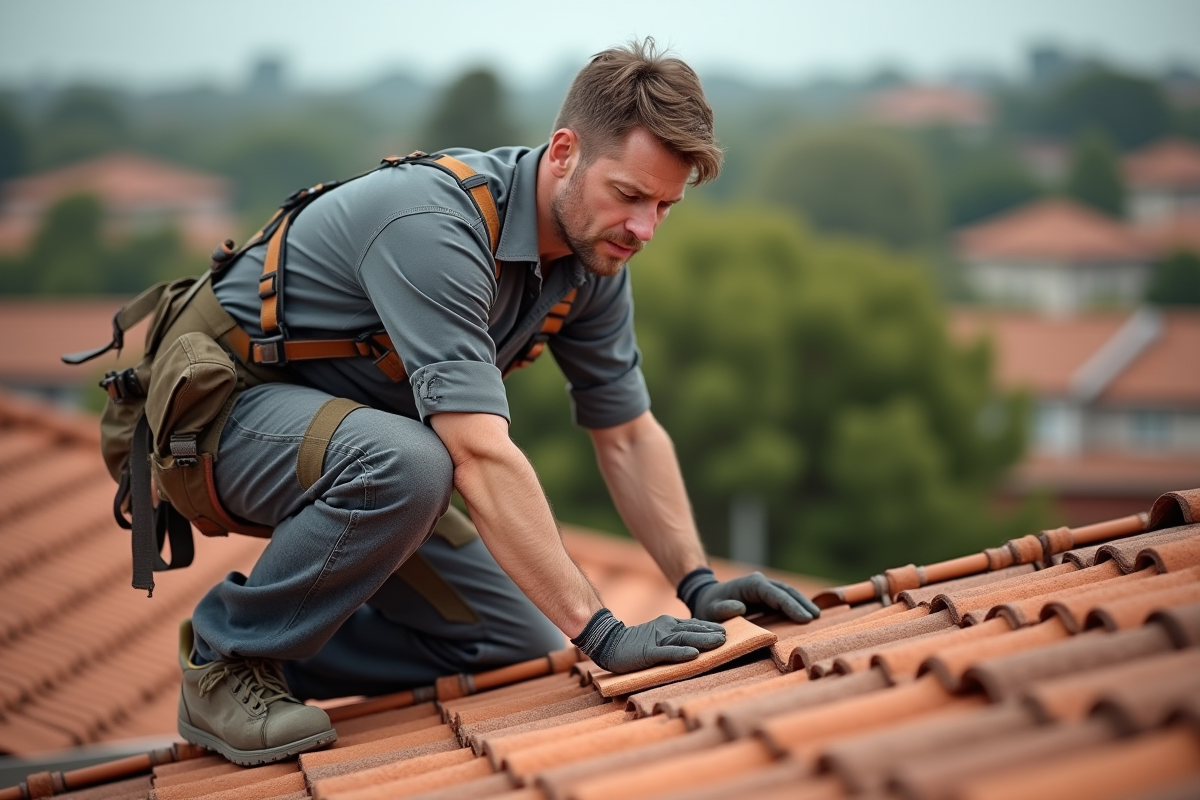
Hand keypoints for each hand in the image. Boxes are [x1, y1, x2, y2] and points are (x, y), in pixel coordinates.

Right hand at [571, 609, 725, 672]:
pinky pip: (666, 652)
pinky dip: (681, 653)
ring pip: (683, 639)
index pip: (693, 624)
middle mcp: (665, 628)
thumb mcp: (658, 637)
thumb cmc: (635, 643)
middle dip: (711, 633)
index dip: (710, 627)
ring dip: (702, 640)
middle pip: (692, 630)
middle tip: (729, 638)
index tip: (727, 631)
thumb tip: (696, 645)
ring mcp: (656, 639)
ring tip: (719, 643)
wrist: (609, 643)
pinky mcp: (647, 652)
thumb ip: (674, 638)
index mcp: (668, 624)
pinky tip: (693, 654)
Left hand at [678, 568, 819, 623]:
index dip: (790, 606)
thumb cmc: (708, 608)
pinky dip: (796, 605)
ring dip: (802, 603)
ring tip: (816, 616)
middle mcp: (759, 582)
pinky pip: (784, 598)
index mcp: (750, 585)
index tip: (805, 618)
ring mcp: (764, 587)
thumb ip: (723, 610)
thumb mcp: (710, 611)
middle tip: (816, 618)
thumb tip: (740, 607)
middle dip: (801, 604)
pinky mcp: (766, 595)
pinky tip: (807, 614)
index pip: (774, 594)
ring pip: (788, 592)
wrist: (706, 599)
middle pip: (785, 591)